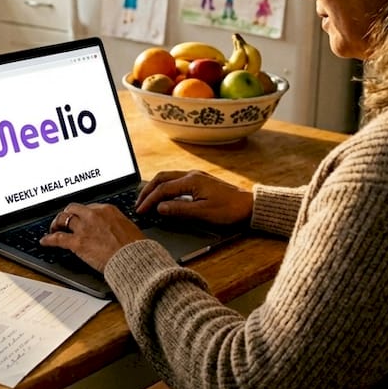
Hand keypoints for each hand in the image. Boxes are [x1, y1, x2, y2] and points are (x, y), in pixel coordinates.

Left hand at [40, 203, 145, 271]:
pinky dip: (49, 239)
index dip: (82, 214)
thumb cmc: (135, 247)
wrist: (133, 259)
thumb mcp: (128, 228)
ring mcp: (84, 228)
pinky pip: (58, 238)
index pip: (88, 207)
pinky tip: (44, 241)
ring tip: (53, 228)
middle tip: (64, 220)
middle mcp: (93, 215)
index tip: (80, 218)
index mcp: (107, 210)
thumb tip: (114, 228)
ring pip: (63, 219)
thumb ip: (117, 225)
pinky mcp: (77, 242)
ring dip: (56, 223)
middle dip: (67, 214)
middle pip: (73, 209)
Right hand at [136, 170, 251, 226]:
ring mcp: (196, 176)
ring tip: (146, 200)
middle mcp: (192, 175)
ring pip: (168, 177)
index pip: (163, 189)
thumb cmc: (229, 210)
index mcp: (191, 181)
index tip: (140, 211)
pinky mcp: (200, 181)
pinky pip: (176, 180)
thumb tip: (159, 208)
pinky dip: (165, 188)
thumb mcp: (203, 213)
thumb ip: (179, 210)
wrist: (249, 205)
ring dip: (155, 188)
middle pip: (162, 178)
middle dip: (147, 190)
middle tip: (138, 204)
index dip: (149, 200)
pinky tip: (163, 197)